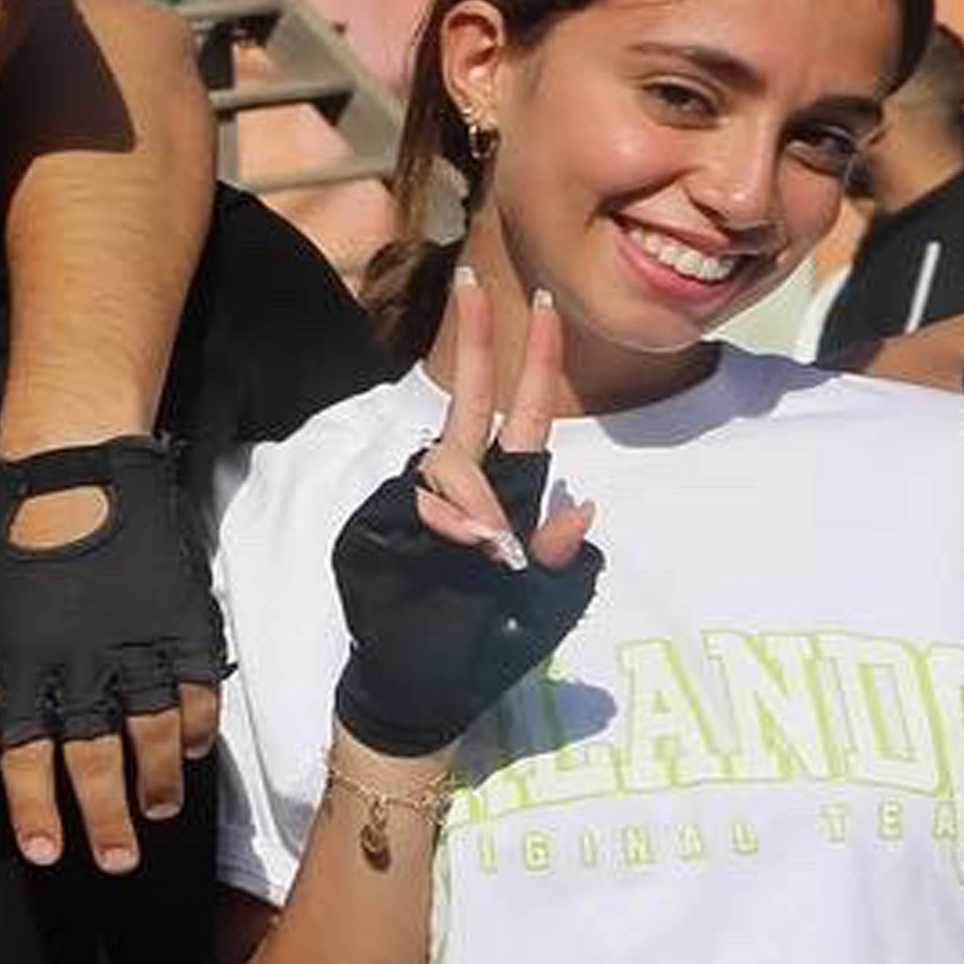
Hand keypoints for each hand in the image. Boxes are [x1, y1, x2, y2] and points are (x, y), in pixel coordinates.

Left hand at [0, 435, 227, 876]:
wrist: (78, 474)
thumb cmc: (17, 550)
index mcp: (24, 664)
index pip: (27, 753)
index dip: (35, 808)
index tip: (46, 853)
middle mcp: (81, 662)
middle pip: (94, 756)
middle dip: (103, 816)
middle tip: (116, 861)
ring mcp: (136, 642)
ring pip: (153, 731)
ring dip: (156, 781)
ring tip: (156, 814)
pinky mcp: (181, 620)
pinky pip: (197, 689)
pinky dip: (197, 726)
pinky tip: (192, 753)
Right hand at [332, 272, 603, 760]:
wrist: (421, 684)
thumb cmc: (488, 642)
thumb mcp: (547, 603)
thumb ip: (562, 556)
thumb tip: (582, 510)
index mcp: (511, 489)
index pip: (526, 411)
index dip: (537, 358)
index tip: (542, 301)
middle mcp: (466, 484)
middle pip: (470, 398)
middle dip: (477, 339)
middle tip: (474, 279)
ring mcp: (419, 501)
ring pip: (446, 460)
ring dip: (473, 494)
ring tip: (488, 549)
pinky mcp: (382, 523)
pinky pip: (414, 502)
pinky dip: (443, 519)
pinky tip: (455, 545)